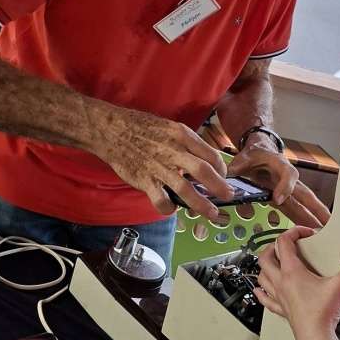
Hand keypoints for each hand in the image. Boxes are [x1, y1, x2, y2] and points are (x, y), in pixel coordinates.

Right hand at [91, 104, 231, 218]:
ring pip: (185, 189)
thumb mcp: (168, 127)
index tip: (224, 176)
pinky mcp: (144, 180)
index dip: (221, 168)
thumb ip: (185, 143)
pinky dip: (169, 208)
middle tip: (228, 197)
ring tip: (211, 213)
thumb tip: (203, 159)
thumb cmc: (140, 127)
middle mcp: (173, 151)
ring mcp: (158, 167)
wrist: (111, 129)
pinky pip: (161, 200)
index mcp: (181, 135)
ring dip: (201, 204)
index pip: (210, 154)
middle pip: (203, 171)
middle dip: (219, 187)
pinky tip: (172, 209)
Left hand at [228, 143, 329, 227]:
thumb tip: (230, 180)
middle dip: (315, 208)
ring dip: (315, 217)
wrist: (259, 151)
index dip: (285, 186)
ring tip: (326, 232)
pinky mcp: (286, 197)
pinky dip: (305, 220)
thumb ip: (237, 168)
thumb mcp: (243, 157)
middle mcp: (288, 178)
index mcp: (278, 164)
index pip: (287, 174)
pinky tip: (312, 232)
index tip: (278, 199)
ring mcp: (289, 189)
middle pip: (304, 192)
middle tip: (326, 222)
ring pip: (304, 203)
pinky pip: (297, 209)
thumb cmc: (253, 154)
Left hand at [255, 226, 339, 339]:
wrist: (316, 337)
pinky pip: (264, 299)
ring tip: (272, 263)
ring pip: (261, 276)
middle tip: (282, 245)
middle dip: (272, 247)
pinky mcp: (281, 310)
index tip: (304, 232)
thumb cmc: (322, 313)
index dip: (293, 232)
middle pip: (265, 257)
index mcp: (292, 271)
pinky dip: (260, 292)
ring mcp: (278, 296)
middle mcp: (281, 282)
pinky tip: (259, 290)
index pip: (284, 242)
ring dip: (264, 267)